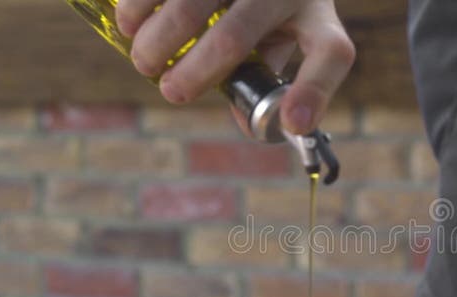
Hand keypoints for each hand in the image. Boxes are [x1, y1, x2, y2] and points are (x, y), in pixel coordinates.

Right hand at [116, 0, 355, 135]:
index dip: (314, 92)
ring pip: (193, 2)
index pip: (330, 54)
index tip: (291, 123)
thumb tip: (247, 124)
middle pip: (235, 36)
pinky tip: (126, 24)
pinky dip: (137, 5)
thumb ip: (265, 79)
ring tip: (145, 62)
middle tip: (172, 92)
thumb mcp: (286, 38)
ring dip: (159, 39)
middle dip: (195, 72)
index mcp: (317, 19)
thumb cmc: (274, 8)